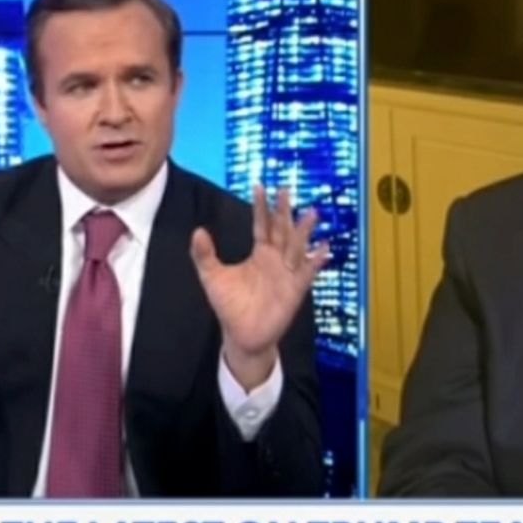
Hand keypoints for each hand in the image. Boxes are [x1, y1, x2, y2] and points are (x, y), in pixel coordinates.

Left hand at [191, 186, 329, 388]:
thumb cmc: (229, 305)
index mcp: (259, 253)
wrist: (242, 335)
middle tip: (285, 189)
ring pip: (297, 246)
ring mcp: (287, 273)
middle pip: (282, 229)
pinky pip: (308, 272)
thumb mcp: (213, 277)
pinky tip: (324, 248)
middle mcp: (276, 259)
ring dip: (304, 231)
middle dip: (284, 211)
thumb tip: (198, 231)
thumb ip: (205, 255)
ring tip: (311, 213)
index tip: (259, 186)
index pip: (261, 225)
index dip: (261, 207)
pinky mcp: (295, 290)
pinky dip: (316, 261)